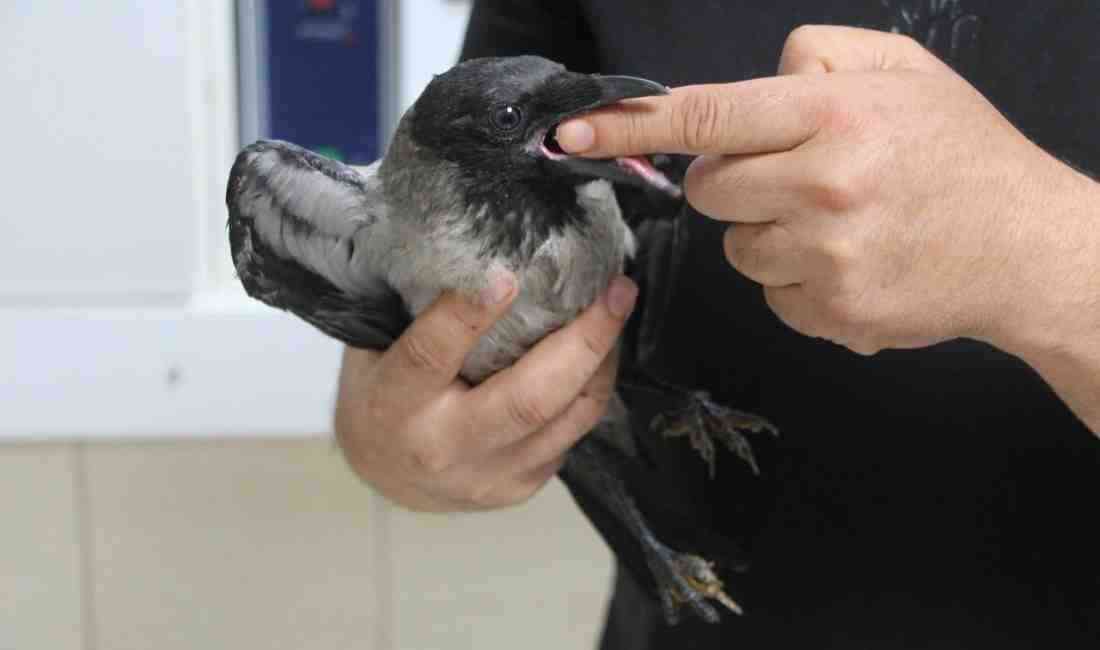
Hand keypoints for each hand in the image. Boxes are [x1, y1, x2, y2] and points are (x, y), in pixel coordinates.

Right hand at [334, 274, 636, 511]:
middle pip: (528, 399)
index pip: (431, 355)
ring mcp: (489, 476)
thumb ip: (419, 313)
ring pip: (567, 417)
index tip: (507, 274)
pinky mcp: (520, 488)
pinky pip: (572, 433)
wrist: (383, 476)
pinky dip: (591, 389)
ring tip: (617, 309)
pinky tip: (596, 353)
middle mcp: (445, 446)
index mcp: (396, 404)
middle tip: (617, 290)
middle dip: (583, 342)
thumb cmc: (382, 395)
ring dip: (602, 361)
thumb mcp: (376, 351)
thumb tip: (477, 253)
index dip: (467, 316)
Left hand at [557, 26, 1097, 355]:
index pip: (708, 116)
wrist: (1025, 248)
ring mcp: (824, 259)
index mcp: (833, 115)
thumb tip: (755, 78)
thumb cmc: (960, 153)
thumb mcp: (903, 70)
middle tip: (795, 175)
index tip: (572, 133)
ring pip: (734, 246)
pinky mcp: (829, 314)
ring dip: (766, 232)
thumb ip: (817, 57)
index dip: (631, 125)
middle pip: (707, 190)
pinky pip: (769, 292)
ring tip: (836, 222)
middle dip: (734, 181)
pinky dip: (794, 278)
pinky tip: (849, 261)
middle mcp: (822, 186)